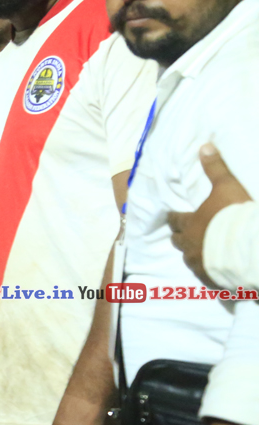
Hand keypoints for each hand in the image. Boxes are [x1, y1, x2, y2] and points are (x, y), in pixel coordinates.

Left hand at [170, 143, 251, 283]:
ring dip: (193, 253)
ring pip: (189, 259)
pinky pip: (206, 275)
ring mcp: (200, 263)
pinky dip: (208, 271)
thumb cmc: (235, 214)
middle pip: (178, 241)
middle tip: (185, 233)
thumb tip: (205, 146)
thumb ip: (215, 168)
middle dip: (180, 236)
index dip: (174, 217)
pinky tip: (215, 270)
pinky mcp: (212, 278)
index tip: (173, 217)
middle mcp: (190, 245)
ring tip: (200, 252)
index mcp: (190, 223)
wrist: (251, 247)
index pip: (175, 220)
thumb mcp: (226, 186)